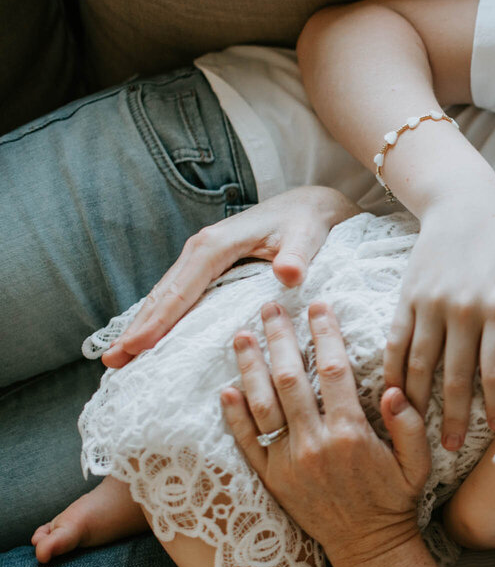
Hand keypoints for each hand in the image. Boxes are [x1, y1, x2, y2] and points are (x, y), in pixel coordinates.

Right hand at [102, 187, 359, 368]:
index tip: (138, 346)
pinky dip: (159, 318)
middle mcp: (201, 249)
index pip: (182, 288)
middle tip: (113, 361)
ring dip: (142, 326)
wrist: (307, 205)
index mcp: (217, 244)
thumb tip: (288, 274)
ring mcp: (200, 258)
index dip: (159, 320)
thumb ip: (297, 256)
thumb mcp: (306, 236)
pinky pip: (177, 295)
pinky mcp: (206, 266)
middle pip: (163, 294)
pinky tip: (148, 340)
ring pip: (164, 296)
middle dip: (138, 328)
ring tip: (118, 359)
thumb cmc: (306, 222)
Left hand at [220, 300, 430, 566]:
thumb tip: (393, 387)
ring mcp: (288, 462)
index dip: (325, 334)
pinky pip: (246, 443)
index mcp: (351, 433)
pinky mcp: (272, 480)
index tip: (319, 306)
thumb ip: (407, 424)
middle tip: (270, 307)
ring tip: (240, 335)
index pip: (334, 371)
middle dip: (279, 337)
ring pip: (262, 405)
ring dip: (249, 367)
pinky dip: (234, 416)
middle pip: (290, 378)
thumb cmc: (395, 501)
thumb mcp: (419, 463)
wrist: (369, 547)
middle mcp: (315, 443)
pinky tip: (226, 388)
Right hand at [389, 196, 494, 449]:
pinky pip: (395, 344)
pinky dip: (391, 373)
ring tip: (419, 432)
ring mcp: (430, 304)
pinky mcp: (406, 299)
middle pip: (455, 376)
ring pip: (420, 365)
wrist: (463, 207)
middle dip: (453, 416)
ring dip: (418, 403)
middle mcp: (462, 308)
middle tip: (451, 446)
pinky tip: (393, 397)